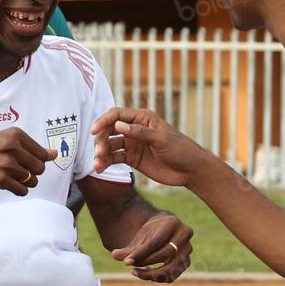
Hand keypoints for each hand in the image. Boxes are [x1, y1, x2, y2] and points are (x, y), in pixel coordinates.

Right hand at [0, 127, 56, 196]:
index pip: (42, 154)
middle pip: (40, 168)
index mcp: (16, 135)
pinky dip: (18, 190)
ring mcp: (5, 163)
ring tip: (11, 176)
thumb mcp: (8, 141)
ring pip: (32, 180)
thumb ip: (32, 148)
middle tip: (18, 171)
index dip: (36, 161)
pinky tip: (8, 184)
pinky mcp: (0, 178)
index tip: (25, 162)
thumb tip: (55, 154)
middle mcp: (11, 147)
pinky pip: (22, 190)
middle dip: (32, 173)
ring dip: (24, 182)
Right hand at [91, 107, 209, 186]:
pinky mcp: (132, 158)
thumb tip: (118, 125)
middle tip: (99, 153)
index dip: (104, 121)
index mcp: (143, 118)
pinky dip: (106, 162)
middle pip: (110, 130)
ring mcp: (133, 144)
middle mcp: (135, 129)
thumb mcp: (161, 139)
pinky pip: (115, 158)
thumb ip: (140, 132)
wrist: (190, 170)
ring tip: (97, 165)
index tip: (94, 131)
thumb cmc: (180, 149)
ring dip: (101, 153)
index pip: (117, 115)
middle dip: (101, 141)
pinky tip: (100, 169)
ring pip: (110, 145)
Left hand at [112, 211, 192, 282]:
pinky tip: (146, 274)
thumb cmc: (151, 231)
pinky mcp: (187, 260)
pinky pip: (173, 274)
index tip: (126, 263)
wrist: (166, 228)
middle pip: (163, 255)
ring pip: (171, 268)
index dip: (140, 254)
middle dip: (145, 263)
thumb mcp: (140, 237)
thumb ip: (128, 248)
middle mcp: (184, 234)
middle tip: (130, 269)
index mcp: (172, 223)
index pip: (155, 243)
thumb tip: (114, 255)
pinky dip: (159, 277)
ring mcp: (188, 248)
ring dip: (152, 274)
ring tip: (136, 272)